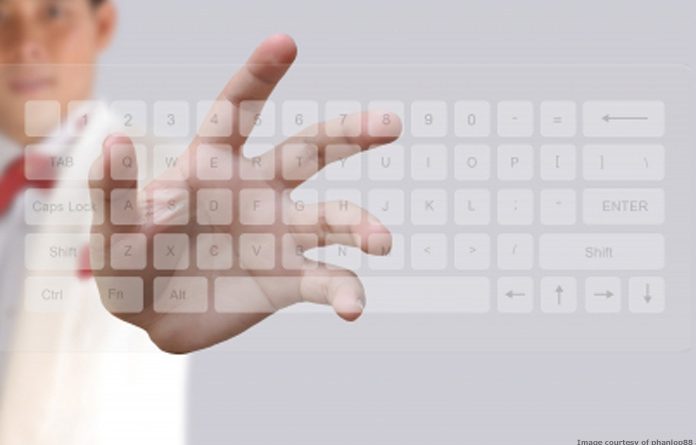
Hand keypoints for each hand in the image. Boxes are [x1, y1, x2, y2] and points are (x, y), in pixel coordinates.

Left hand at [88, 34, 401, 352]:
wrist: (153, 318)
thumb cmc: (129, 266)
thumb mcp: (112, 232)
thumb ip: (114, 191)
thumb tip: (113, 139)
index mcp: (214, 166)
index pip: (237, 111)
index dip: (259, 77)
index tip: (285, 43)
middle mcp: (258, 191)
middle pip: (310, 152)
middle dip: (351, 133)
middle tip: (391, 123)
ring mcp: (279, 234)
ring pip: (333, 218)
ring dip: (360, 226)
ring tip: (380, 240)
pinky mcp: (288, 279)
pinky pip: (326, 280)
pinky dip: (345, 291)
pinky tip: (353, 307)